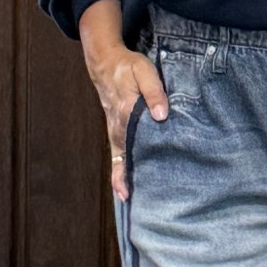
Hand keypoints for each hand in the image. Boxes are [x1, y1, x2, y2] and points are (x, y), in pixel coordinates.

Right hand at [86, 45, 169, 201]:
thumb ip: (154, 91)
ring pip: (121, 161)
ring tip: (139, 203)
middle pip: (128, 157)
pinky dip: (119, 174)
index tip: (153, 182)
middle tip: (150, 203)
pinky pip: (116, 158)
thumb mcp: (144, 71)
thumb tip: (161, 115)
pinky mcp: (115, 133)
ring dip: (127, 180)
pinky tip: (125, 191)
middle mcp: (118, 127)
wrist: (105, 63)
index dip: (145, 160)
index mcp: (127, 112)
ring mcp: (115, 132)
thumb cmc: (128, 67)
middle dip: (137, 179)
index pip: (138, 140)